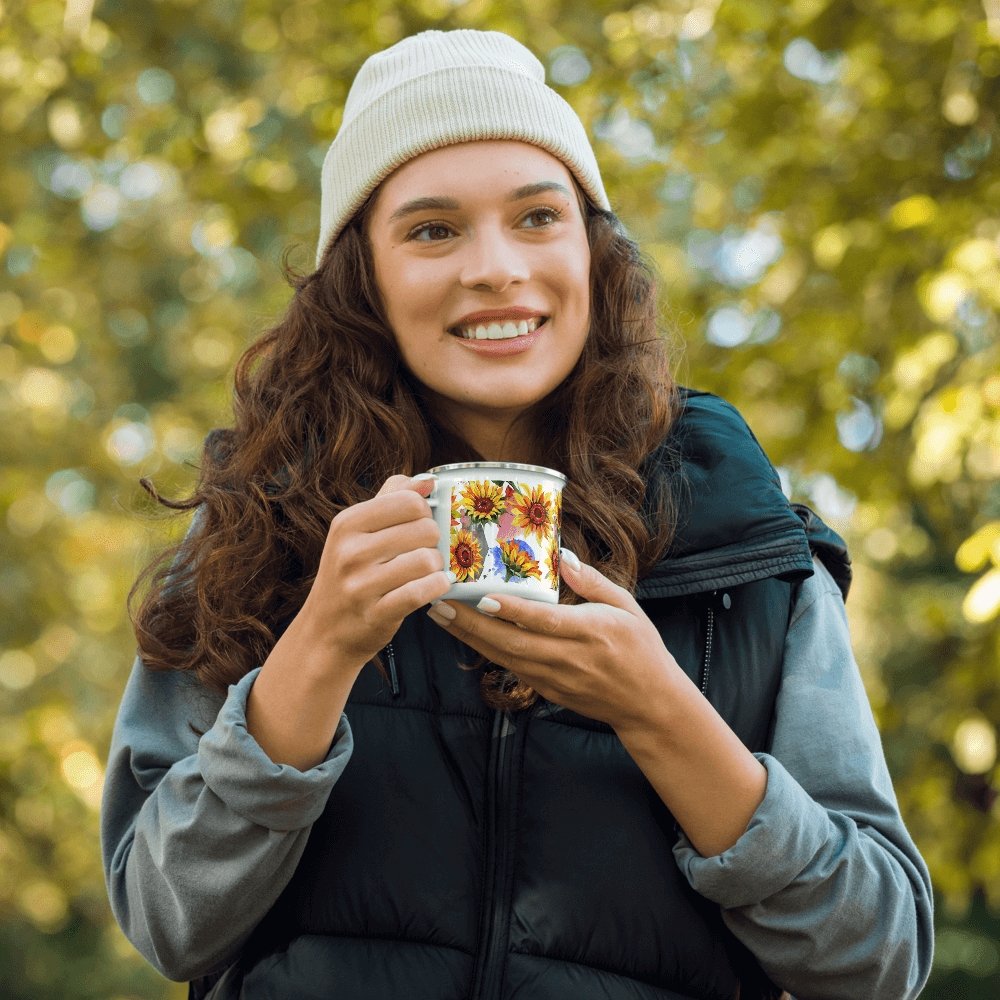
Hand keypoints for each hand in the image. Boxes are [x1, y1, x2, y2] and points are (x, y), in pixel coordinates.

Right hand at [300, 475, 450, 668]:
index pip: (409, 501)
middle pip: (424, 528)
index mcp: (347, 524)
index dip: (424, 512)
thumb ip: (391, 499)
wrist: (325, 632)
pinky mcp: (376, 613)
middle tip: (424, 551)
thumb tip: (428, 480)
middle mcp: (350, 552)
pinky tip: (435, 586)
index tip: (419, 525)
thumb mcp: (357, 532)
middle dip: (434, 541)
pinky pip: (422, 591)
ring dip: (437, 566)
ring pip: (427, 559)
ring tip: (428, 571)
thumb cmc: (349, 575)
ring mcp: (361, 585)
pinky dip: (437, 587)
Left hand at [426, 550, 679, 730]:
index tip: (481, 596)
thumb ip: (593, 581)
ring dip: (469, 637)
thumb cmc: (641, 648)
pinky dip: (486, 651)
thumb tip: (562, 555)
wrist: (650, 705)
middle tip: (439, 603)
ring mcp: (555, 678)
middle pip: (511, 642)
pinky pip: (511, 669)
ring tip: (440, 615)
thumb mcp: (627, 606)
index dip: (511, 610)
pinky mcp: (547, 691)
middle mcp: (568, 658)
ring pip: (504, 657)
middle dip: (471, 624)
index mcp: (590, 631)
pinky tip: (465, 634)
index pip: (544, 621)